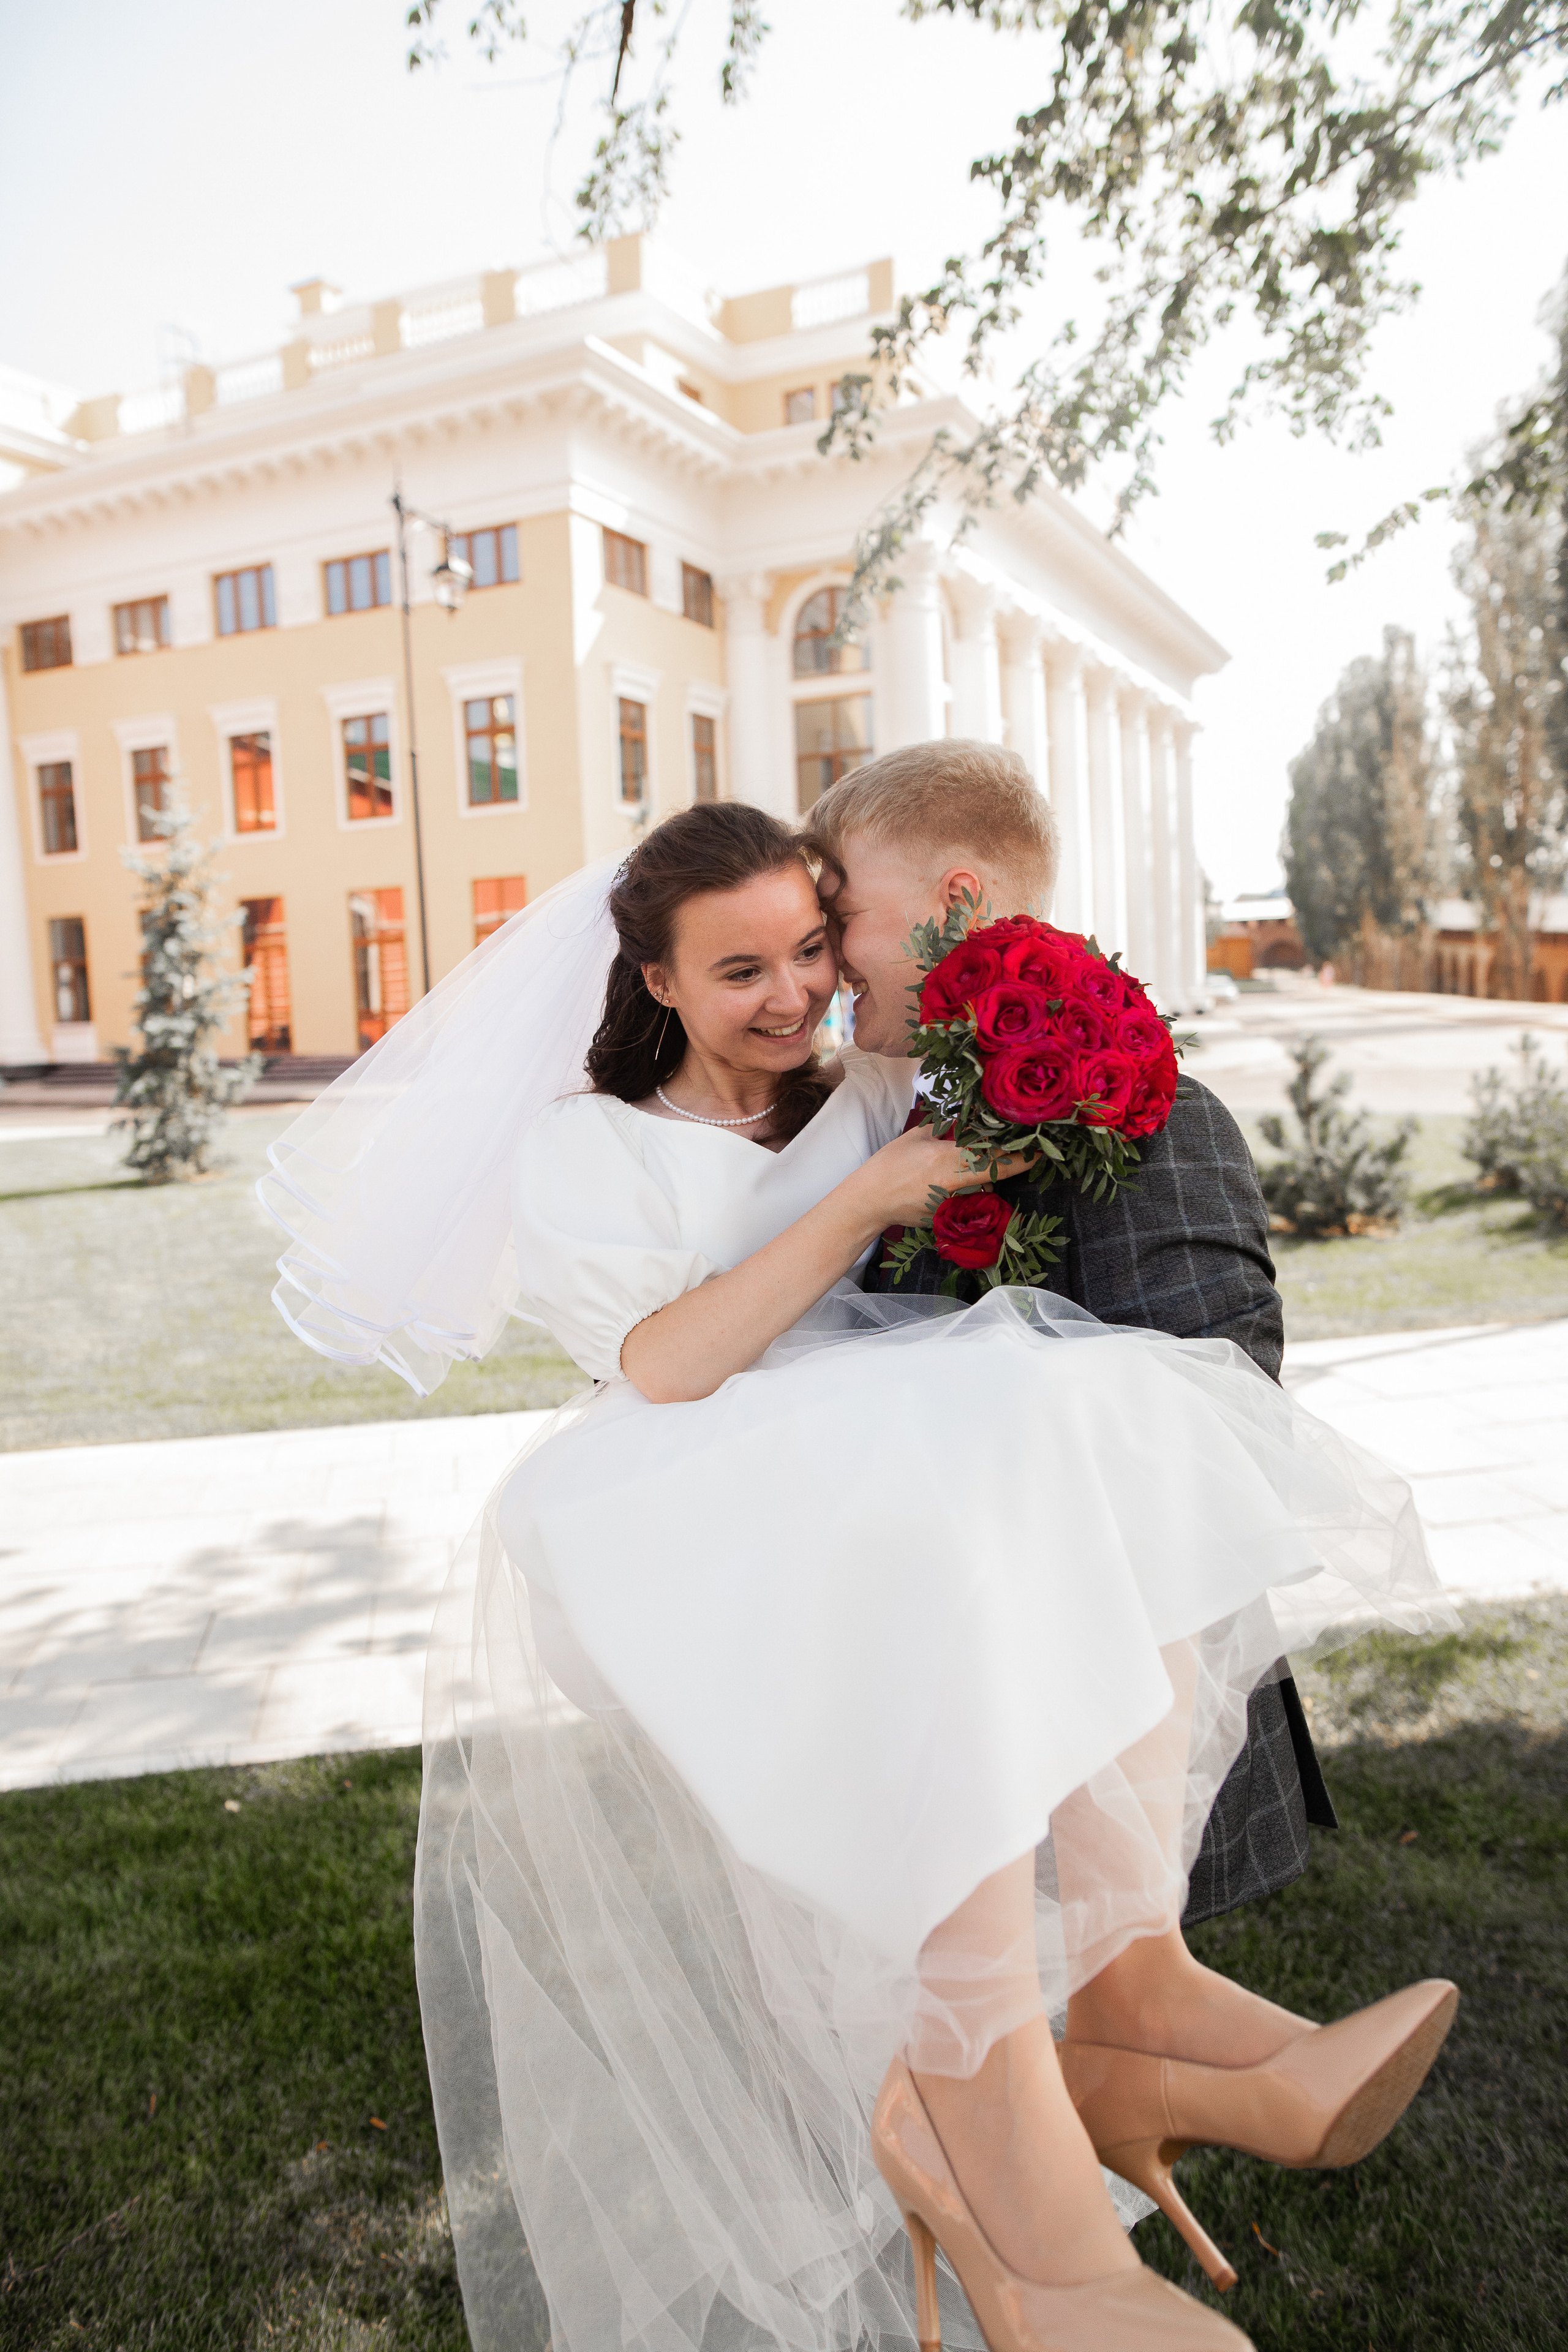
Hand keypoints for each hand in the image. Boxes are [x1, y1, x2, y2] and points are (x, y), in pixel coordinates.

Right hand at [858, 1121, 1036, 1228]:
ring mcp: (952, 1206)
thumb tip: (970, 1119)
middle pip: (997, 1176)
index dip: (1022, 1156)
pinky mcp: (947, 1219)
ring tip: (968, 1168)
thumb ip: (947, 1128)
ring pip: (984, 1191)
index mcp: (947, 1160)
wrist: (870, 1201)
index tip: (1041, 1149)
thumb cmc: (890, 1165)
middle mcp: (954, 1186)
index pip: (995, 1159)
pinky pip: (969, 1203)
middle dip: (1010, 1165)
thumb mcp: (918, 1137)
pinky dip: (970, 1193)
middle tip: (1025, 1151)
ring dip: (986, 1179)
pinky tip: (952, 1185)